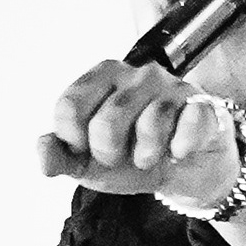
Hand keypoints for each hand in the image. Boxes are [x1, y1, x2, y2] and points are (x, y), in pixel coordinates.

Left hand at [38, 61, 238, 206]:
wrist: (183, 171)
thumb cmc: (132, 155)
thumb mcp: (87, 162)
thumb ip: (59, 155)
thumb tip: (43, 151)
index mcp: (101, 77)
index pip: (69, 107)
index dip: (74, 140)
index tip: (86, 149)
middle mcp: (136, 74)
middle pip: (105, 122)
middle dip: (110, 154)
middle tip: (121, 155)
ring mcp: (171, 87)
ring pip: (150, 125)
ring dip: (146, 156)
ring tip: (149, 156)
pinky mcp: (202, 105)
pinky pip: (189, 127)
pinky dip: (181, 148)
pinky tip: (178, 151)